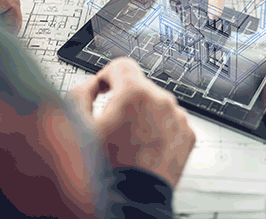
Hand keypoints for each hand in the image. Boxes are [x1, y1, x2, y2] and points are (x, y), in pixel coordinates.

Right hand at [69, 58, 195, 187]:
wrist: (133, 200)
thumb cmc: (106, 169)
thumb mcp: (78, 127)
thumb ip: (79, 95)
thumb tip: (89, 85)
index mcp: (135, 93)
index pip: (121, 65)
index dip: (106, 76)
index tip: (102, 90)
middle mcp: (162, 100)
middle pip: (140, 87)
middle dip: (124, 101)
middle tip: (111, 125)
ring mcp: (178, 118)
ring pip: (156, 105)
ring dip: (143, 116)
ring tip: (129, 142)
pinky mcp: (188, 135)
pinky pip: (170, 122)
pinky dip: (159, 130)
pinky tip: (144, 148)